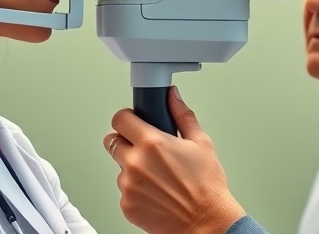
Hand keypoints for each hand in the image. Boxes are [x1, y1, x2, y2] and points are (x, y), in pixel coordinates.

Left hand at [105, 86, 245, 233]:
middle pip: (112, 141)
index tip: (134, 122)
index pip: (120, 119)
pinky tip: (156, 193)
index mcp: (152, 143)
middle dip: (127, 142)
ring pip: (120, 168)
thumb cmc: (206, 186)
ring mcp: (128, 186)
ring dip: (132, 168)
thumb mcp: (201, 143)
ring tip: (158, 177)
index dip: (128, 118)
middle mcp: (135, 163)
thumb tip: (172, 97)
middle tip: (146, 150)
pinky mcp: (126, 205)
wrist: (205, 223)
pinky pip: (124, 191)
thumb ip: (182, 115)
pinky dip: (136, 190)